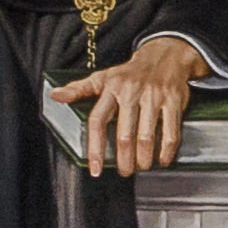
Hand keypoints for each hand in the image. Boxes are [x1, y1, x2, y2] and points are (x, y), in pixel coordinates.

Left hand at [72, 33, 210, 178]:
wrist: (164, 56)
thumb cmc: (129, 73)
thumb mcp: (102, 77)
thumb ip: (79, 89)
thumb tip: (54, 95)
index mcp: (110, 88)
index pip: (98, 121)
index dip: (95, 148)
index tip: (95, 168)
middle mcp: (131, 92)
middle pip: (124, 135)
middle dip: (124, 160)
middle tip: (124, 172)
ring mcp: (154, 97)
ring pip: (146, 137)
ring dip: (144, 159)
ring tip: (141, 167)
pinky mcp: (173, 101)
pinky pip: (171, 132)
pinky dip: (166, 151)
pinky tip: (162, 160)